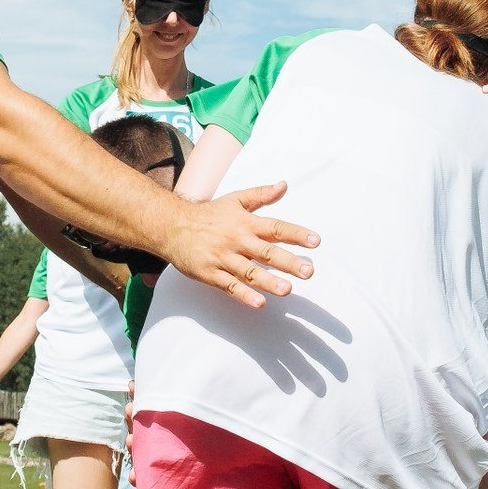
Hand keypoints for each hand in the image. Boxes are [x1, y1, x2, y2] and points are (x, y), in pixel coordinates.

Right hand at [160, 182, 316, 309]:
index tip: (315, 242)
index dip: (297, 234)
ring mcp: (223, 258)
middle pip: (266, 252)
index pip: (276, 228)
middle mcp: (237, 240)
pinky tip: (259, 303)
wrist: (171, 226)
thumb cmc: (208, 215)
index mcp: (246, 223)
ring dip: (269, 281)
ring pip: (249, 272)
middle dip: (288, 262)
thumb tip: (284, 185)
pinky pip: (230, 286)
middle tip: (309, 272)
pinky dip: (244, 295)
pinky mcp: (210, 274)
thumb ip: (261, 194)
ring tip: (287, 290)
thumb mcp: (235, 199)